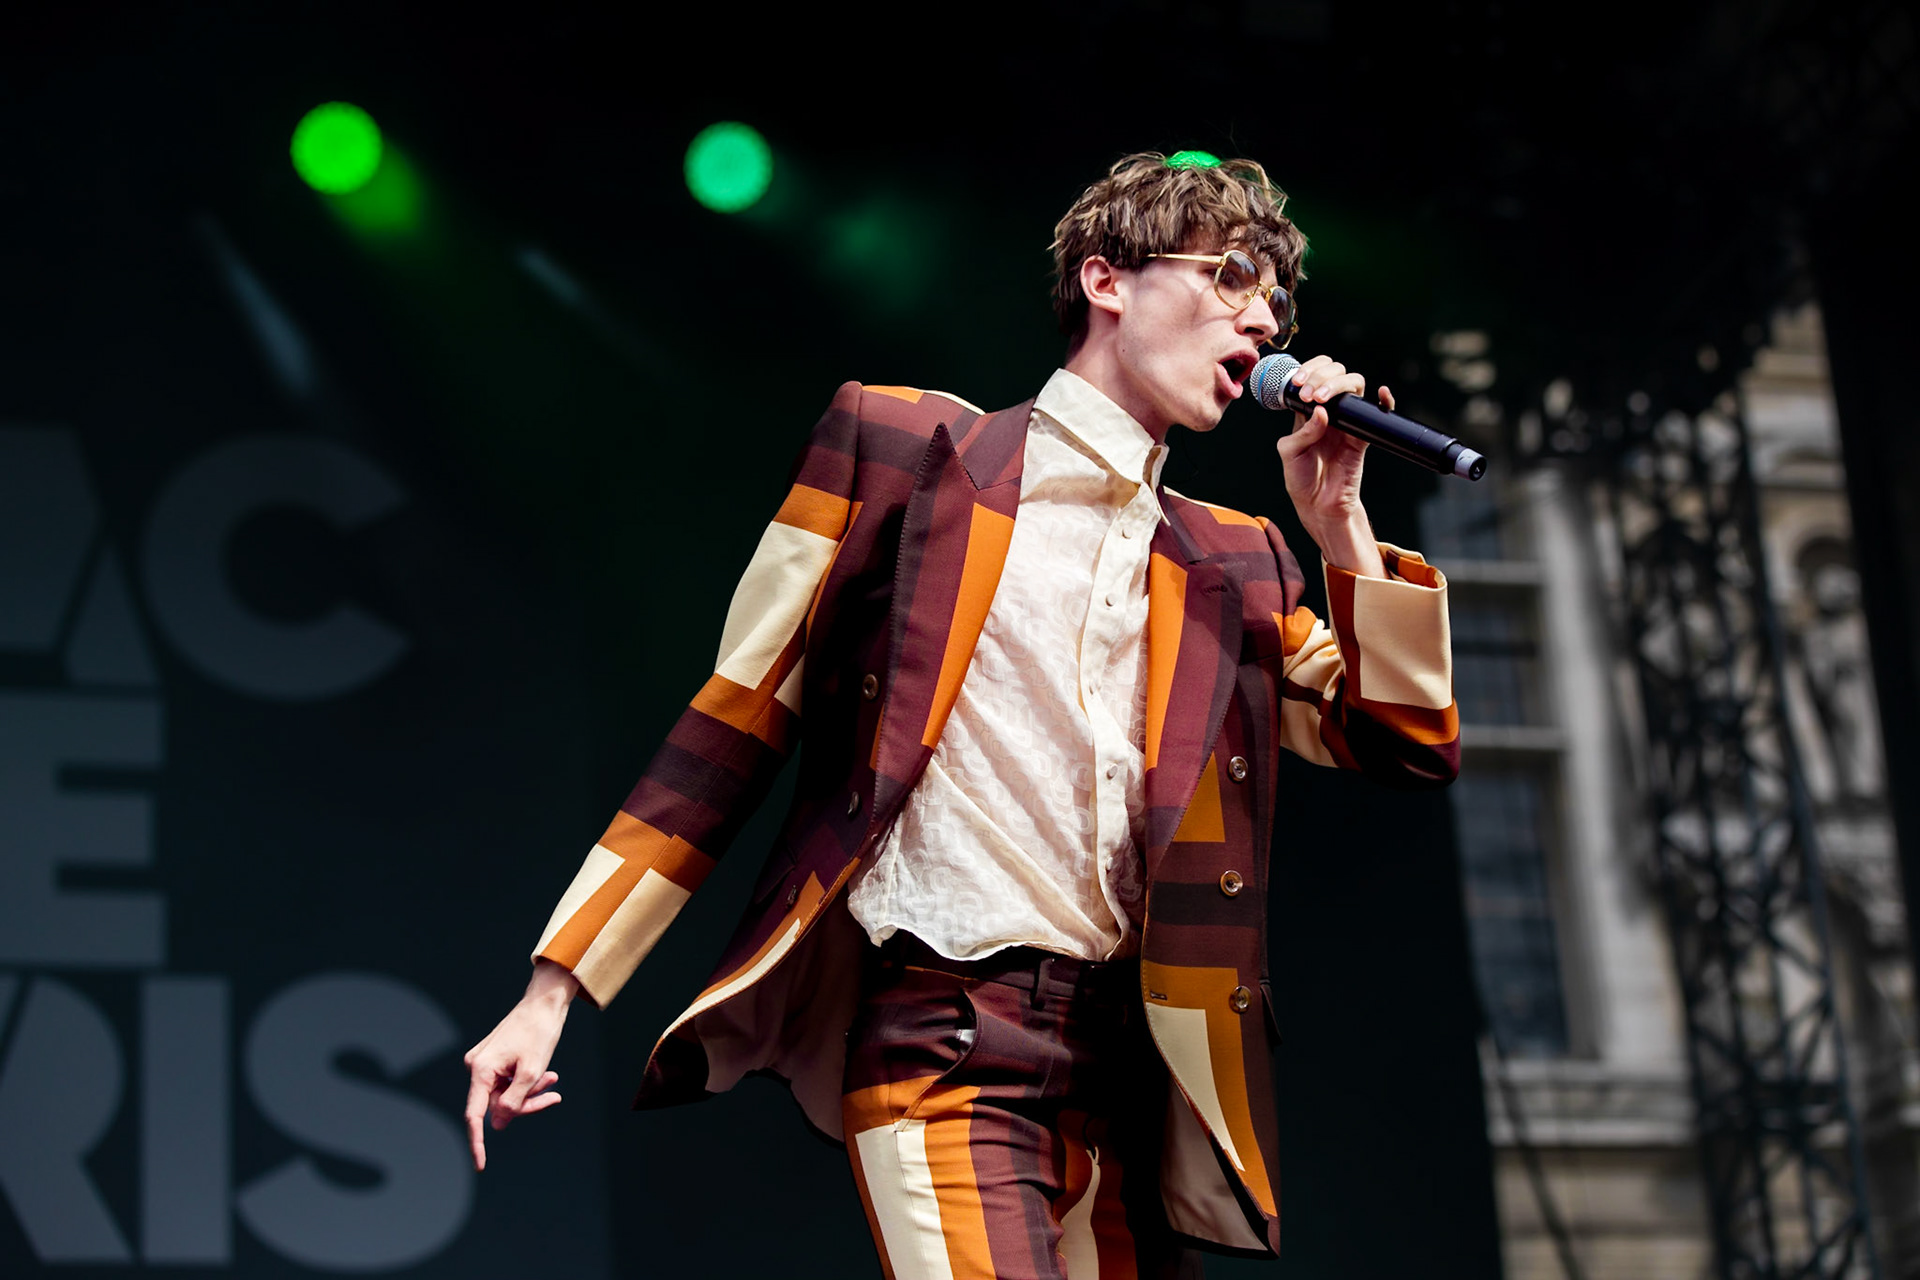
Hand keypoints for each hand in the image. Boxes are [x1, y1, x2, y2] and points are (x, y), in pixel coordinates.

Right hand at [463, 958, 579, 1170]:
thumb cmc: (539, 1032)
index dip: (477, 1142)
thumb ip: (514, 1101)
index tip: (480, 1165)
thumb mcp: (532, 1071)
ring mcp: (484, 1064)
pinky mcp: (494, 1061)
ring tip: (553, 1078)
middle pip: (497, 1105)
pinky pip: (508, 1083)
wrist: (545, 1002)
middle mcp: (476, 1067)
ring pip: (506, 1095)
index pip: (475, 1115)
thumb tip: (498, 1125)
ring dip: (530, 1092)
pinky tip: (548, 1075)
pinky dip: (527, 1083)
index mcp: (480, 1070)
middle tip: (554, 1095)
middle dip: (526, 1104)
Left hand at [1274, 354, 1389, 577]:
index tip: (1299, 382)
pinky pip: (1376, 414)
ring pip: (1354, 386)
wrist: (1319, 505)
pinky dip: (1383, 401)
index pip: (1313, 377)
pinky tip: (1382, 394)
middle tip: (1309, 394)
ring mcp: (1347, 422)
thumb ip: (1302, 432)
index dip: (1308, 371)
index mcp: (1308, 412)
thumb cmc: (1301, 479)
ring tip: (1322, 398)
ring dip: (1340, 384)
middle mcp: (1329, 412)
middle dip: (1322, 375)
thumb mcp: (1290, 453)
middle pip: (1335, 374)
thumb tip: (1321, 412)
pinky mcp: (1362, 436)